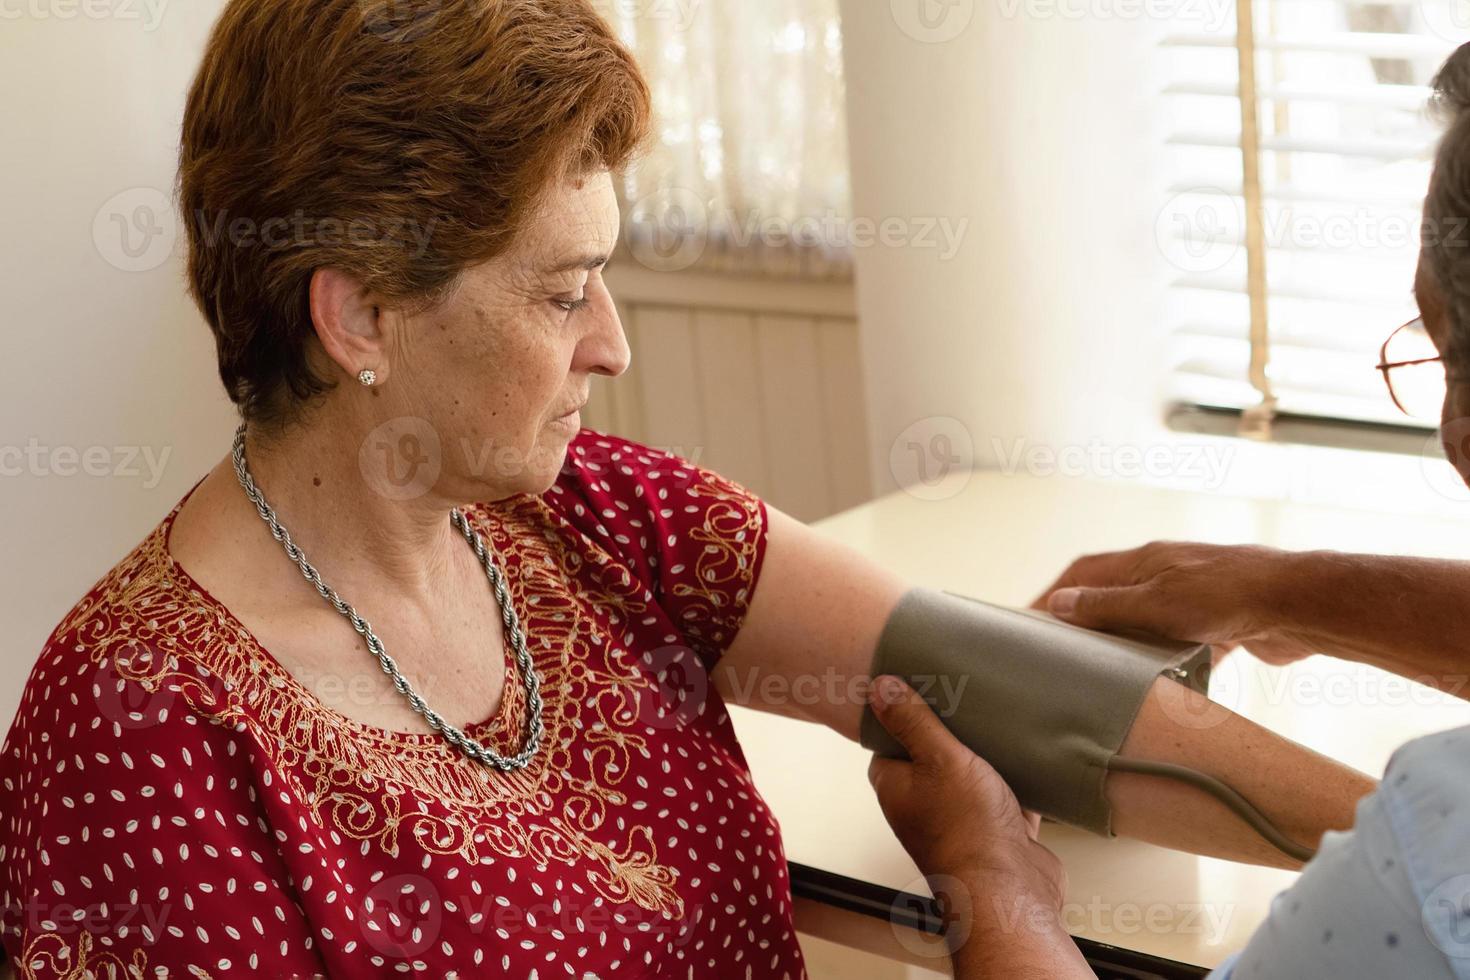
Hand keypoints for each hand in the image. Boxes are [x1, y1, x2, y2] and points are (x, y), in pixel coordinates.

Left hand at [866, 675, 1065, 918]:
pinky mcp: (999, 831)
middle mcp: (924, 806)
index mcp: (896, 787)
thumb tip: (880, 687)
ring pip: (972, 776)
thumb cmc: (966, 828)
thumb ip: (912, 721)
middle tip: (967, 698)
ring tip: (1000, 718)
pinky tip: (1031, 756)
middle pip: (933, 757)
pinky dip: (1018, 780)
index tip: (921, 687)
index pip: (889, 742)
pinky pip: (1007, 796)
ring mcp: (962, 820)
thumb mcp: (938, 758)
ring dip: (986, 756)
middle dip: (951, 732)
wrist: (1011, 889)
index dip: (903, 715)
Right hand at [1032, 541, 1318, 665]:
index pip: (1081, 574)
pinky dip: (1166, 664)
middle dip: (1085, 625)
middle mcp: (1164, 575)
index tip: (1026, 622)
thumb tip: (1058, 604)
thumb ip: (1106, 606)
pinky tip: (1160, 685)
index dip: (1052, 597)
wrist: (1301, 605)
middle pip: (1111, 598)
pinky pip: (1179, 646)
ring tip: (1102, 676)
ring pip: (1145, 625)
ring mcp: (1192, 599)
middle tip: (1059, 655)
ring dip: (1125, 648)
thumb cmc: (1228, 595)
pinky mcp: (1218, 626)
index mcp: (1143, 561)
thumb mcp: (1155, 603)